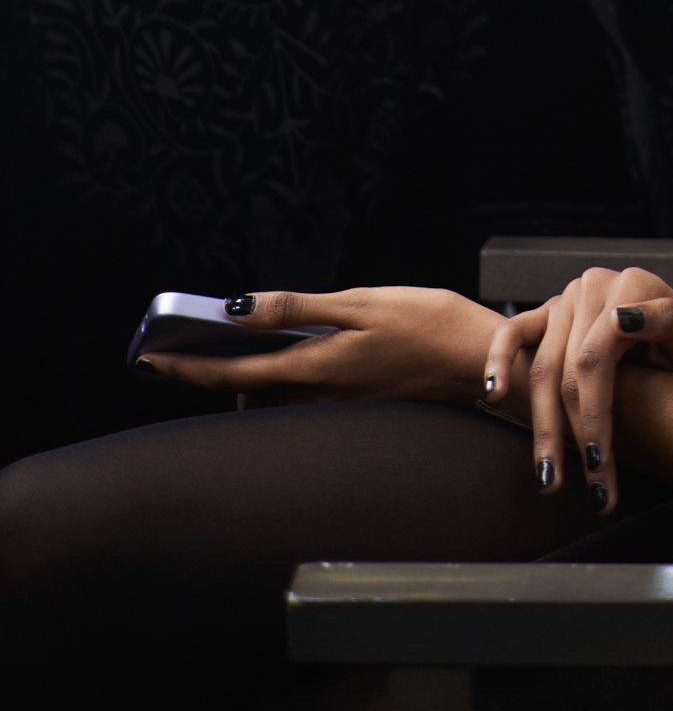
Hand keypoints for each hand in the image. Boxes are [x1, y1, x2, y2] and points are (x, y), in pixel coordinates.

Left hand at [139, 285, 500, 406]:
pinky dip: (286, 382)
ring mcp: (340, 407)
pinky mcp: (359, 407)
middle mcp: (320, 397)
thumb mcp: (364, 302)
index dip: (187, 368)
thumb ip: (300, 309)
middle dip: (219, 375)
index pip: (233, 376)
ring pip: (277, 398)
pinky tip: (297, 357)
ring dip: (254, 380)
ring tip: (249, 346)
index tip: (150, 360)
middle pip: (250, 394)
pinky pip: (305, 400)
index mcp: (316, 367)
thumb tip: (241, 310)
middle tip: (195, 347)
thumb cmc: (430, 324)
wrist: (485, 363)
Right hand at [482, 266, 672, 511]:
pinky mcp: (545, 312)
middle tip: (589, 489)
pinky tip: (493, 395)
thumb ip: (666, 321)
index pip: (597, 360)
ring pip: (541, 370)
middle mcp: (594, 286)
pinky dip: (497, 362)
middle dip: (575, 436)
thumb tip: (620, 320)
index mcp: (632, 285)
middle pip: (568, 372)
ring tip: (549, 478)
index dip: (595, 416)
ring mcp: (566, 298)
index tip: (599, 464)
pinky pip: (512, 334)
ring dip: (543, 429)